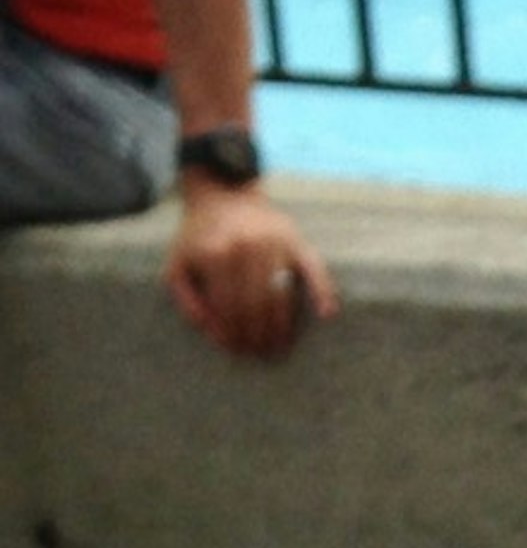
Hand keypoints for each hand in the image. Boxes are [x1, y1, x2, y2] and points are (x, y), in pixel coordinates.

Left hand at [164, 178, 337, 359]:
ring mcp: (273, 244)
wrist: (222, 194)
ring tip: (278, 346)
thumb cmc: (200, 236)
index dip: (230, 333)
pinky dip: (323, 292)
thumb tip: (209, 329)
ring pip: (280, 296)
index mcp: (213, 254)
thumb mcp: (178, 262)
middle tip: (258, 353)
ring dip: (280, 327)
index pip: (225, 307)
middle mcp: (244, 248)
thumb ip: (185, 298)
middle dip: (256, 335)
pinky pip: (314, 269)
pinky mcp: (296, 240)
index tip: (235, 350)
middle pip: (253, 307)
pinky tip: (327, 314)